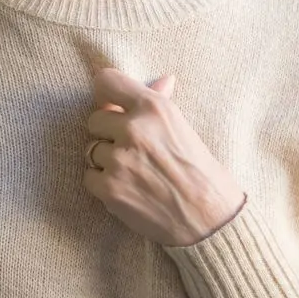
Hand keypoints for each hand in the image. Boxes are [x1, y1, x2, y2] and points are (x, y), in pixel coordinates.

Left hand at [83, 68, 246, 246]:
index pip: (106, 81)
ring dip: (107, 160)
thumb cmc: (200, 171)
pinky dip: (104, 184)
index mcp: (153, 107)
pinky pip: (89, 177)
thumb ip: (161, 101)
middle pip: (95, 120)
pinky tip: (128, 188)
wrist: (209, 219)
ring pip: (92, 149)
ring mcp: (119, 159)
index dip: (106, 94)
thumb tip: (163, 79)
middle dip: (108, 134)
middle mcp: (133, 129)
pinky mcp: (109, 188)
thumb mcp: (183, 127)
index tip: (110, 105)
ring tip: (135, 171)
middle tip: (133, 149)